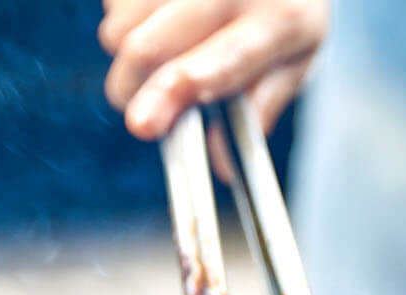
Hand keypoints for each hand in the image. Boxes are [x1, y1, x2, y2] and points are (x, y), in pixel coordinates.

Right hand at [99, 0, 328, 140]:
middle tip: (142, 115)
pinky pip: (111, 3)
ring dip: (127, 54)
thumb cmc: (283, 11)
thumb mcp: (294, 59)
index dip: (177, 91)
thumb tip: (221, 168)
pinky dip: (123, 19)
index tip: (143, 124)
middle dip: (131, 93)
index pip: (224, 61)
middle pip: (147, 48)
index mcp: (280, 21)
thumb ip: (259, 109)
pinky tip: (156, 16)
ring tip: (164, 48)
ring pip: (119, 29)